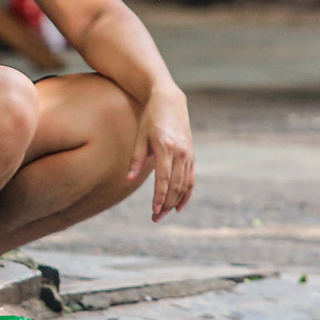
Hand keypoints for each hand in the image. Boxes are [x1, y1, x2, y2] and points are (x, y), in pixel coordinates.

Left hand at [127, 86, 193, 221]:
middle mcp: (180, 153)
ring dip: (175, 202)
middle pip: (175, 186)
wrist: (170, 101)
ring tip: (163, 214)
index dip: (160, 197)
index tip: (154, 211)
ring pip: (184, 185)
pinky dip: (186, 193)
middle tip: (155, 219)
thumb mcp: (139, 136)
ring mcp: (188, 154)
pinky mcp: (191, 155)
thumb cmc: (150, 118)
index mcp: (165, 148)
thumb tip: (127, 179)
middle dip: (166, 204)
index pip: (164, 179)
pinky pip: (191, 179)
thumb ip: (135, 159)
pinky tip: (179, 206)